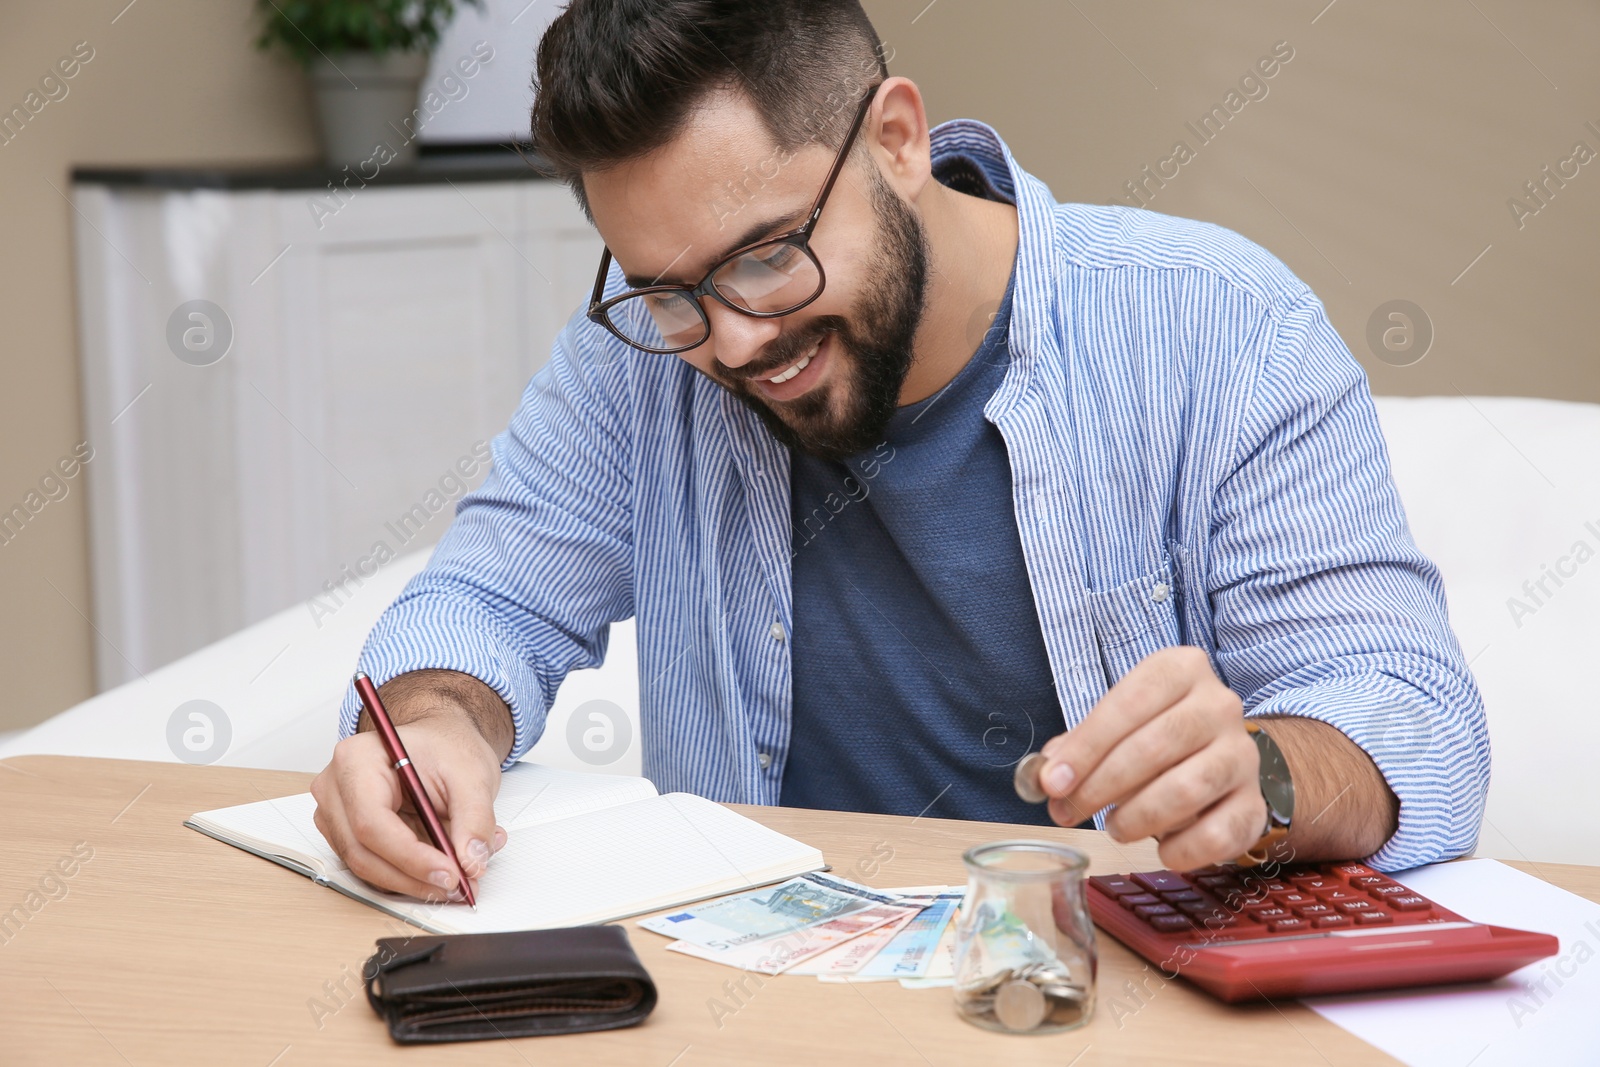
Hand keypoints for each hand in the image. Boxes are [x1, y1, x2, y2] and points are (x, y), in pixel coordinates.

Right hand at [311, 701, 505, 902]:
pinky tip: (439, 871)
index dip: (410, 857)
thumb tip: (472, 862)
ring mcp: (336, 813)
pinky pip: (371, 866)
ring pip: (365, 866)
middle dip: (412, 877)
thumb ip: (475, 818)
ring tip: (457, 879)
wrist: (440, 743)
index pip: (371, 822)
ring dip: (412, 882)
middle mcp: (336, 787)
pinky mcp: (347, 833)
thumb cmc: (446, 747)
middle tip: (457, 886)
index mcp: (357, 759)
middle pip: (362, 851)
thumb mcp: (473, 775)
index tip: (450, 874)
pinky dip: (407, 876)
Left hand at [1038, 646, 1266, 870]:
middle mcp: (1219, 705)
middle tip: (1067, 811)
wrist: (1225, 756)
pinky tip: (1161, 849)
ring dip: (1137, 817)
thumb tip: (1047, 774)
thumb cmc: (1157, 734)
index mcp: (1180, 670)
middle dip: (1101, 785)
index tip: (1052, 782)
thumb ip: (1081, 745)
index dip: (1086, 747)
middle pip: (1155, 746)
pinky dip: (1181, 849)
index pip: (1129, 702)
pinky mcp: (1255, 803)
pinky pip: (1217, 833)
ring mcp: (1242, 754)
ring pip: (1186, 789)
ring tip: (1115, 827)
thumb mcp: (1118, 723)